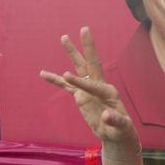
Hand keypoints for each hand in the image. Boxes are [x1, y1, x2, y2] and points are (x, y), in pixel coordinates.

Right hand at [40, 27, 136, 144]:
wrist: (116, 134)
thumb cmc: (121, 130)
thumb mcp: (121, 127)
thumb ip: (115, 121)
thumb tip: (105, 116)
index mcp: (109, 92)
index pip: (93, 84)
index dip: (80, 81)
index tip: (64, 76)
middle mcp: (99, 87)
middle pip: (91, 64)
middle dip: (87, 48)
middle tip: (84, 29)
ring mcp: (89, 90)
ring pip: (78, 69)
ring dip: (71, 54)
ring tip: (63, 37)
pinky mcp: (81, 96)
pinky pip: (66, 86)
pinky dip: (55, 80)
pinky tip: (43, 73)